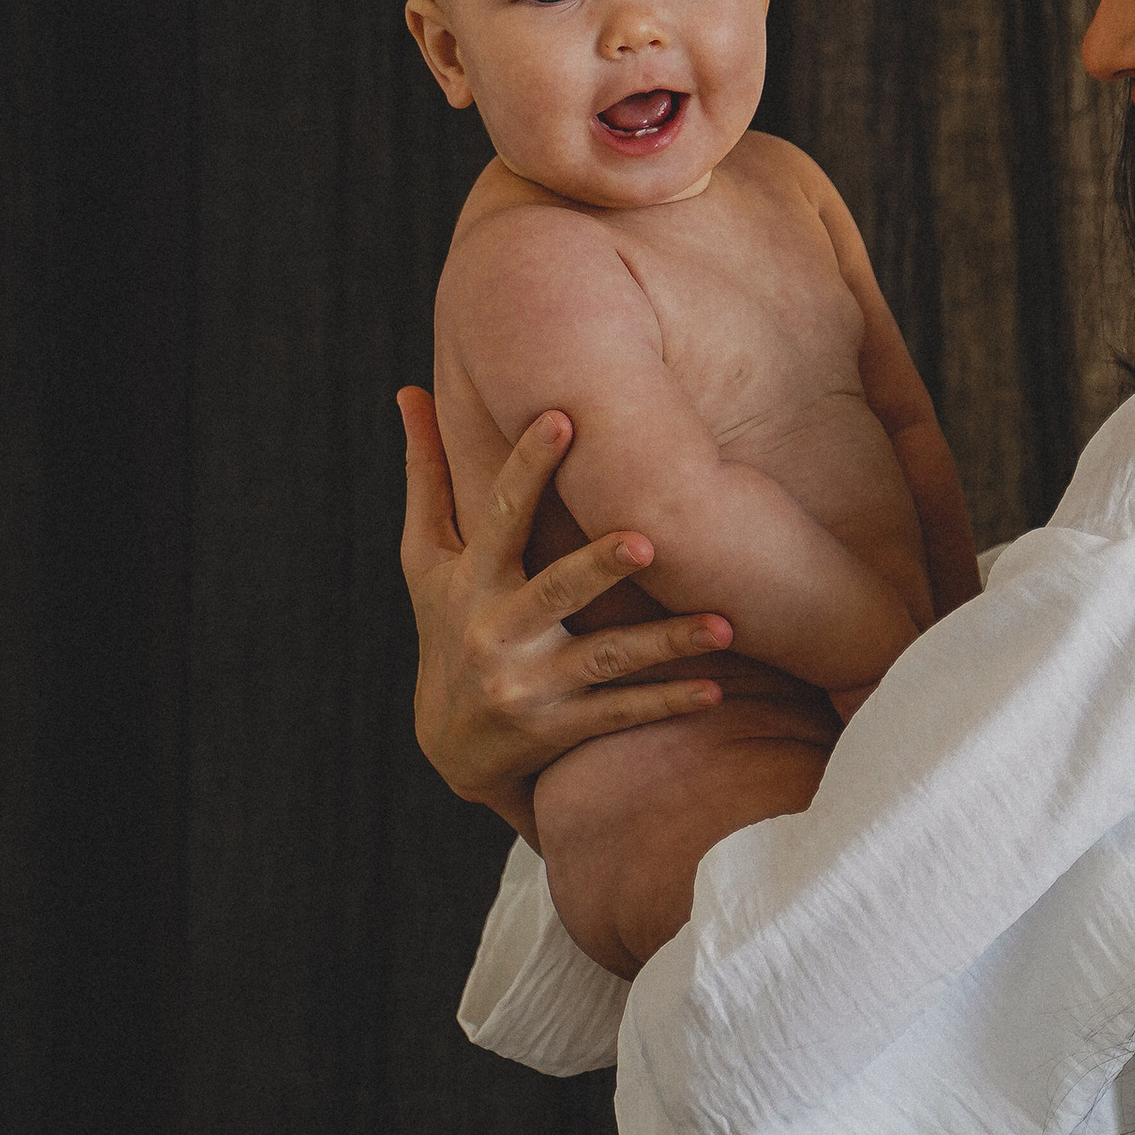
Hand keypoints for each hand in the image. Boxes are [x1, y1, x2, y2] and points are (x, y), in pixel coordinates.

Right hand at [397, 392, 734, 838]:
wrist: (449, 747)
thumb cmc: (446, 624)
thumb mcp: (425, 559)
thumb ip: (428, 474)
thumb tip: (409, 387)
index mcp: (471, 581)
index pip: (501, 517)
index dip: (527, 468)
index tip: (562, 417)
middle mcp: (497, 632)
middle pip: (554, 592)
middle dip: (598, 567)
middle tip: (647, 539)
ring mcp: (530, 686)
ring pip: (605, 660)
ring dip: (666, 644)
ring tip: (725, 625)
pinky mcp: (560, 729)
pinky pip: (621, 714)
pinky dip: (668, 704)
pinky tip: (718, 690)